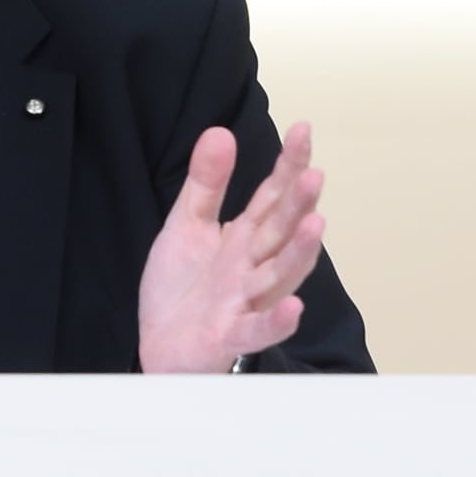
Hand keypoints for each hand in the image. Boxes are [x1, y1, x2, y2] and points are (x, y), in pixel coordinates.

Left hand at [139, 122, 325, 374]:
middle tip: (315, 174)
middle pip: (281, 231)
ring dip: (299, 253)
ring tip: (315, 225)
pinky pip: (257, 329)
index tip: (303, 130)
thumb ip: (206, 184)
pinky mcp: (230, 335)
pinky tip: (295, 308)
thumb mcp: (186, 225)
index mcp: (245, 238)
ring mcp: (245, 301)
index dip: (288, 165)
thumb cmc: (182, 290)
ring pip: (278, 275)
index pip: (273, 197)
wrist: (159, 346)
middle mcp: (253, 266)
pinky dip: (277, 322)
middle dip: (299, 204)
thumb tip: (219, 132)